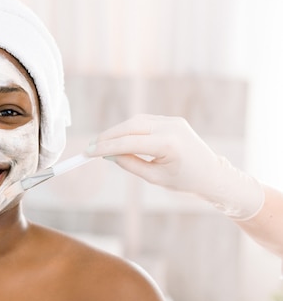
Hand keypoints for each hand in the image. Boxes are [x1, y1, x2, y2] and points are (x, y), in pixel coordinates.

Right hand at [85, 114, 263, 219]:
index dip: (104, 147)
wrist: (212, 174)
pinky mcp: (172, 120)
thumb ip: (129, 164)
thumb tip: (108, 154)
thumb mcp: (154, 178)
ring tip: (101, 144)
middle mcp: (170, 127)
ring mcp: (172, 120)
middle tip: (90, 147)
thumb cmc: (185, 180)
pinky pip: (145, 121)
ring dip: (117, 131)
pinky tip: (119, 139)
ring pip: (135, 121)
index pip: (128, 143)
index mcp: (168, 144)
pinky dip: (129, 129)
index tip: (88, 152)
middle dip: (108, 136)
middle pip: (129, 126)